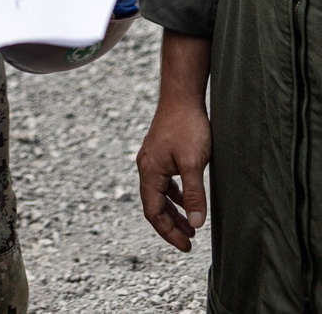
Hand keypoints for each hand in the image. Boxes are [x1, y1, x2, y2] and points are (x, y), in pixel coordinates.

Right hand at [137, 97, 210, 250]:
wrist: (182, 96)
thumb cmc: (187, 127)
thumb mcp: (194, 163)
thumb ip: (194, 194)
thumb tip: (196, 224)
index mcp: (149, 171)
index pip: (153, 212)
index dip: (169, 232)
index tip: (187, 246)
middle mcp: (146, 166)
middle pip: (153, 205)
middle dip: (170, 226)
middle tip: (189, 242)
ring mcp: (152, 159)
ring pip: (159, 194)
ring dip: (173, 212)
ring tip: (190, 227)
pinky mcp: (160, 153)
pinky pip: (163, 182)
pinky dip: (174, 196)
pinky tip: (187, 201)